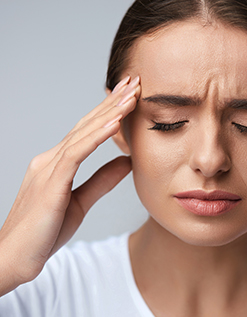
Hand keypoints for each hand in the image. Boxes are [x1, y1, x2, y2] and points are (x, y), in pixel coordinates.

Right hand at [0, 76, 139, 293]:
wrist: (14, 259)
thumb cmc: (44, 233)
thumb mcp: (81, 201)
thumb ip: (102, 180)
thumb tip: (128, 162)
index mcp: (58, 163)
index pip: (87, 130)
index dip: (109, 111)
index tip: (128, 95)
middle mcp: (51, 159)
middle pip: (86, 124)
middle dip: (111, 102)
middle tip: (133, 81)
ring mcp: (48, 168)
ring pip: (83, 133)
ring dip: (109, 113)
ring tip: (130, 95)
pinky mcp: (51, 183)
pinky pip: (76, 154)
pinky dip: (96, 137)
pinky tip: (114, 123)